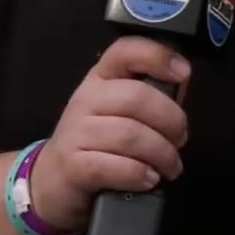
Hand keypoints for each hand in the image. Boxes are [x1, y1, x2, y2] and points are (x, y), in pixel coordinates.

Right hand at [26, 35, 189, 234]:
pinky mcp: (73, 165)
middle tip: (179, 141)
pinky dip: (140, 174)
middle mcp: (85, 99)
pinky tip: (148, 179)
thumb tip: (181, 82)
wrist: (51, 182)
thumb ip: (149, 98)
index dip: (157, 56)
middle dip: (171, 122)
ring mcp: (76, 132)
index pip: (124, 51)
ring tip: (169, 167)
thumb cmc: (95, 145)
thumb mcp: (117, 114)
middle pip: (137, 97)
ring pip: (130, 135)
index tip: (183, 73)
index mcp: (100, 79)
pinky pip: (116, 166)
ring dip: (161, 154)